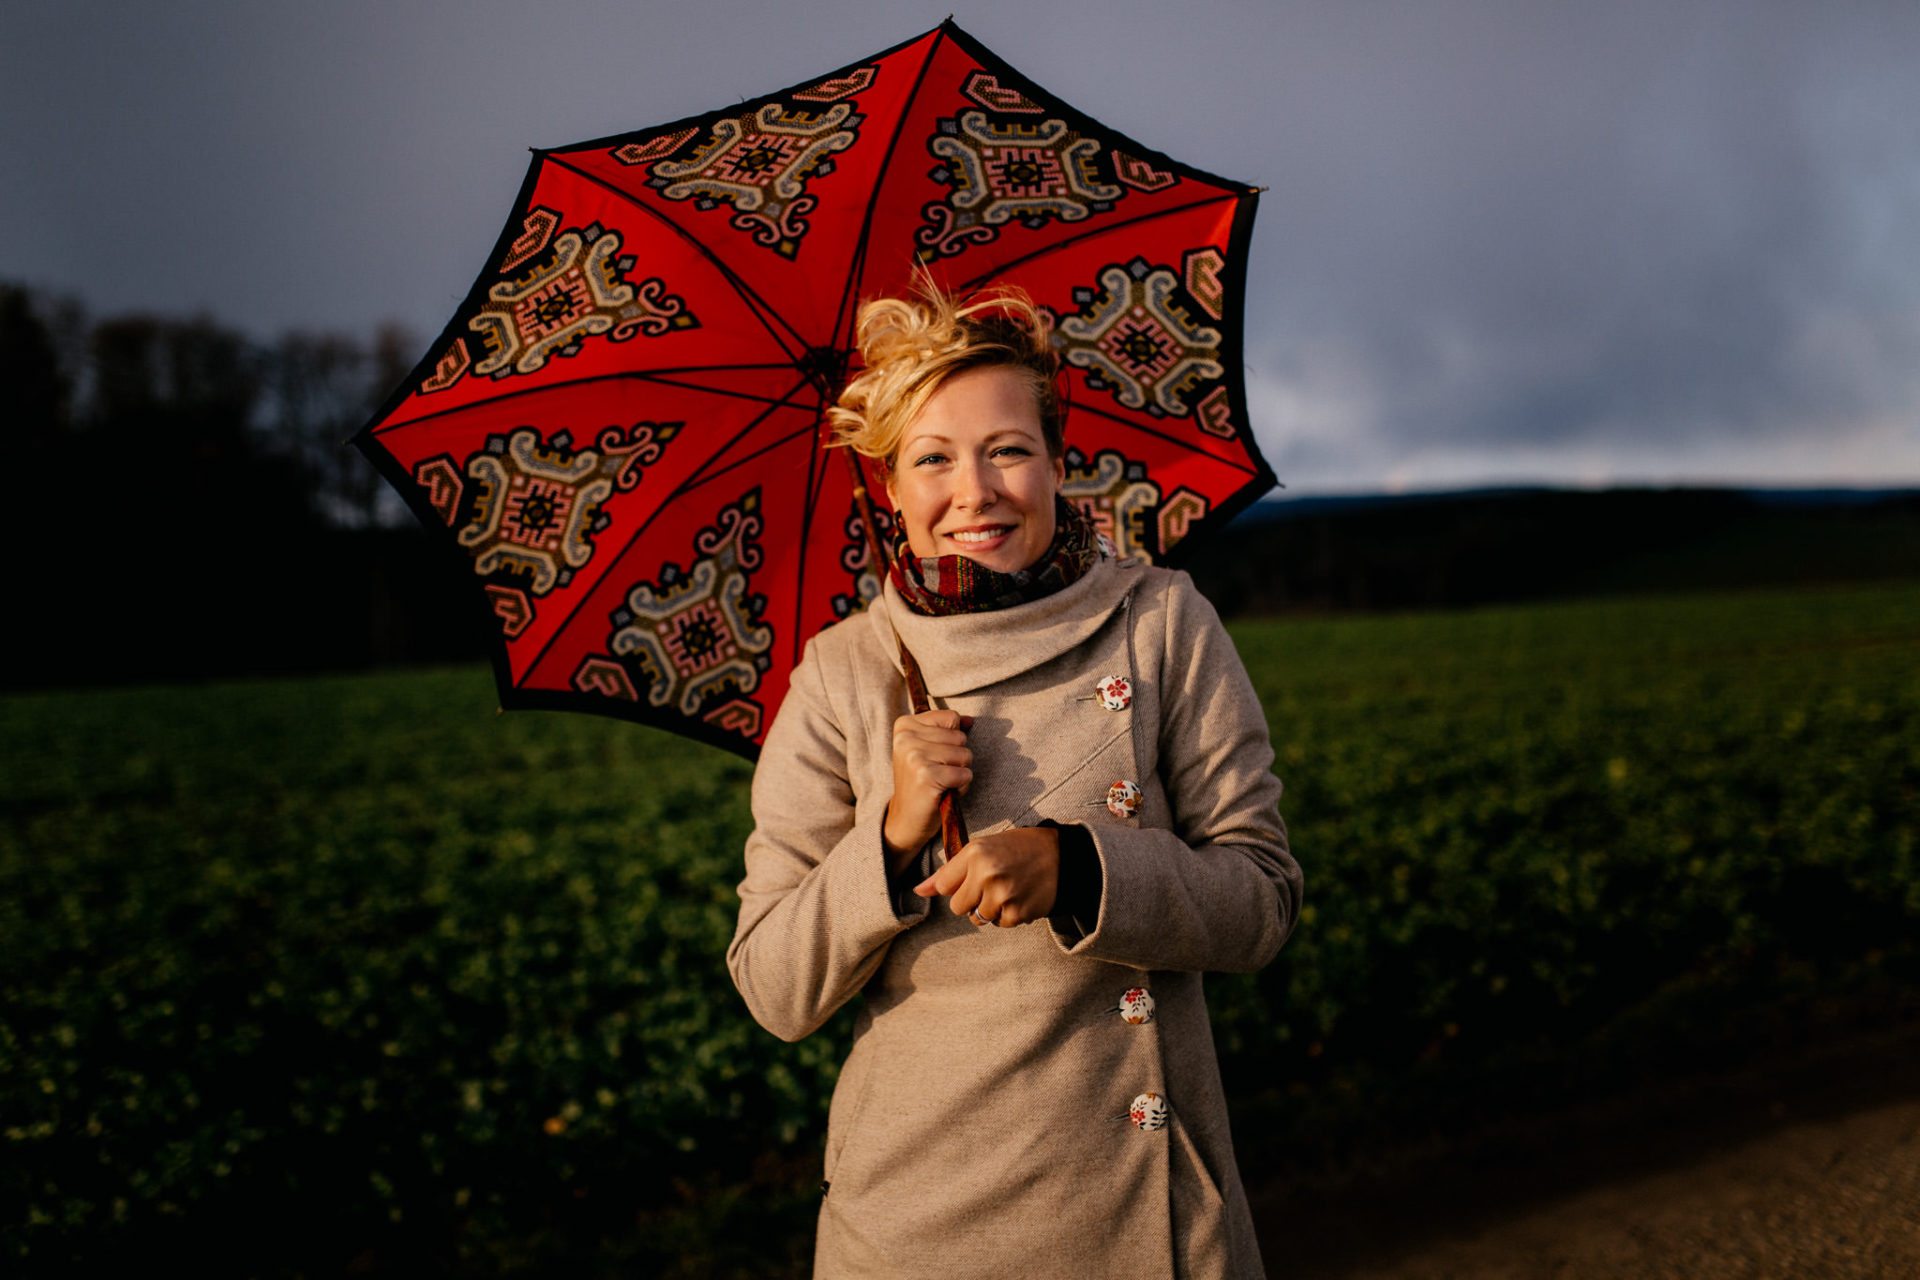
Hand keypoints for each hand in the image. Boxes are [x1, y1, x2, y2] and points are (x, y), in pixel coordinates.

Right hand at [883, 710, 972, 869]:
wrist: (906, 818)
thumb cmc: (921, 781)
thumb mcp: (929, 749)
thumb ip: (949, 730)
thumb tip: (970, 720)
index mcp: (905, 725)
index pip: (951, 718)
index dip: (952, 740)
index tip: (934, 756)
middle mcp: (906, 737)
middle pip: (960, 737)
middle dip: (957, 758)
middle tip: (937, 773)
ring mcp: (914, 755)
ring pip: (965, 755)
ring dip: (960, 773)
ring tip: (940, 782)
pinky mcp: (926, 775)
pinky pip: (965, 774)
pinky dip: (961, 787)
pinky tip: (943, 793)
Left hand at [914, 826, 1059, 926]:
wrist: (1062, 856)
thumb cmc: (1018, 848)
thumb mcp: (983, 848)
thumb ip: (949, 871)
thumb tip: (918, 890)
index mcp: (975, 854)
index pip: (943, 885)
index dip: (956, 885)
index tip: (970, 878)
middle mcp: (987, 874)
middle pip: (957, 907)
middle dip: (970, 900)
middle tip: (990, 885)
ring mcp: (1002, 896)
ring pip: (977, 918)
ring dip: (988, 909)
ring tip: (1006, 890)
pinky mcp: (1017, 913)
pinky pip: (999, 924)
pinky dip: (1007, 915)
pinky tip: (1019, 897)